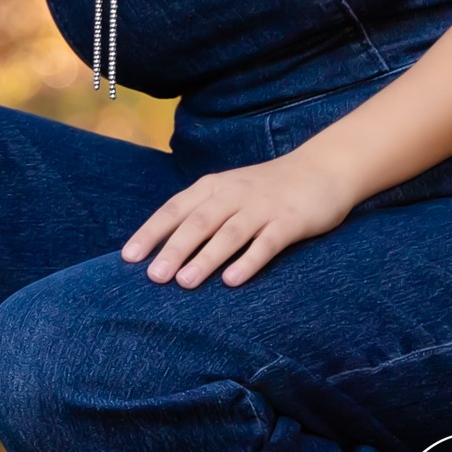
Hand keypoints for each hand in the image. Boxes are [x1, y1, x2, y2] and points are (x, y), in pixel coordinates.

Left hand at [121, 148, 358, 289]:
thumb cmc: (267, 189)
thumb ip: (202, 214)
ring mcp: (262, 207)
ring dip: (206, 258)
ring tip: (185, 282)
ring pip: (229, 233)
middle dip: (173, 249)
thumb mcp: (230, 193)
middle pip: (198, 222)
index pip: (175, 209)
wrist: (322, 168)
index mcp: (214, 187)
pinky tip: (233, 281)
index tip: (128, 258)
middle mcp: (234, 194)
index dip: (151, 233)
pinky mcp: (290, 221)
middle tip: (153, 277)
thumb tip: (164, 250)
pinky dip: (249, 261)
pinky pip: (267, 243)